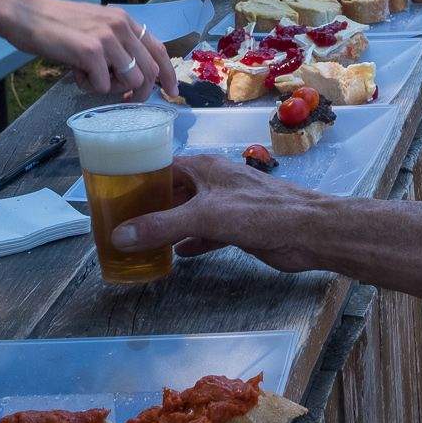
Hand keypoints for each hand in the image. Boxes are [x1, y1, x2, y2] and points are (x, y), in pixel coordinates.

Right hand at [4, 0, 176, 102]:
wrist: (24, 15)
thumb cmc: (56, 25)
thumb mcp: (95, 27)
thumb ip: (116, 44)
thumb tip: (134, 74)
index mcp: (124, 20)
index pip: (158, 49)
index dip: (169, 75)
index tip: (173, 93)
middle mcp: (120, 26)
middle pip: (149, 71)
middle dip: (141, 93)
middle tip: (126, 99)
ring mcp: (106, 38)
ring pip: (131, 80)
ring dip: (111, 89)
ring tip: (89, 77)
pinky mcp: (90, 51)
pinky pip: (103, 85)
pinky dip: (89, 86)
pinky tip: (74, 73)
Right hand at [111, 154, 329, 271]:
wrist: (309, 232)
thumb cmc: (260, 212)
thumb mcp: (205, 217)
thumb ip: (163, 226)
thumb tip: (119, 236)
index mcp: (204, 167)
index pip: (161, 167)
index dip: (137, 179)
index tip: (112, 196)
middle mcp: (213, 181)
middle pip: (173, 191)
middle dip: (149, 207)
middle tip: (121, 223)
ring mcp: (226, 204)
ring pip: (188, 214)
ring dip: (168, 226)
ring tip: (140, 241)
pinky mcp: (238, 227)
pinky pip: (206, 233)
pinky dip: (190, 243)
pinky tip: (176, 255)